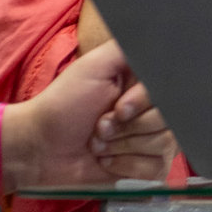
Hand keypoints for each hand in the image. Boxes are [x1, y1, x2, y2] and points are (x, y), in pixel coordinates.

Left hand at [5, 41, 174, 188]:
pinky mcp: (145, 170)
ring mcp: (151, 142)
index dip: (144, 102)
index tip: (119, 108)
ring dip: (122, 147)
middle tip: (100, 126)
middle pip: (170, 120)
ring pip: (164, 145)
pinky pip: (154, 169)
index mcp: (144, 85)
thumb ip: (131, 49)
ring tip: (98, 144)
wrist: (41, 148)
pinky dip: (124, 166)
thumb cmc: (64, 104)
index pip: (170, 91)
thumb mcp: (95, 66)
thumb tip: (163, 41)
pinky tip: (105, 161)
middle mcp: (152, 111)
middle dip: (129, 127)